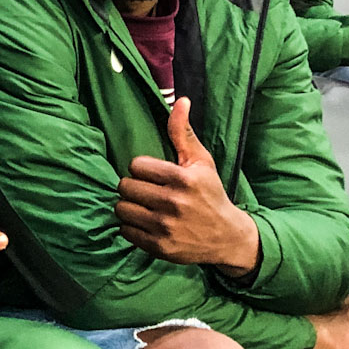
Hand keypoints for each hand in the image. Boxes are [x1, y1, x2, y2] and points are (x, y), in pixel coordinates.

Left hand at [116, 97, 260, 276]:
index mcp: (183, 179)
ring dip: (129, 207)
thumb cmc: (211, 193)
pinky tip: (147, 223)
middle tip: (147, 191)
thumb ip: (183, 133)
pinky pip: (125, 231)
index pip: (135, 165)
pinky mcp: (159, 247)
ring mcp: (165, 227)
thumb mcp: (201, 162)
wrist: (228, 236)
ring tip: (144, 207)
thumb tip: (180, 101)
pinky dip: (131, 227)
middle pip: (125, 187)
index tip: (153, 175)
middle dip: (134, 187)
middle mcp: (173, 203)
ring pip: (121, 208)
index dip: (142, 169)